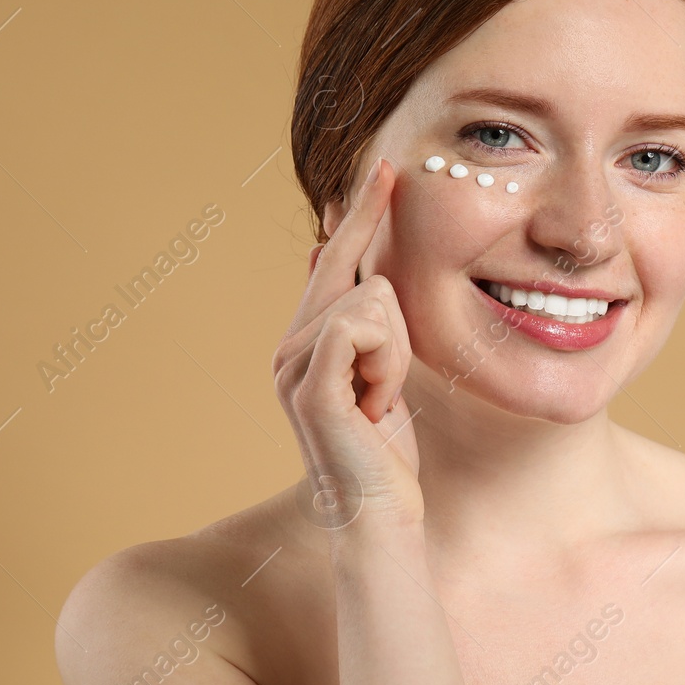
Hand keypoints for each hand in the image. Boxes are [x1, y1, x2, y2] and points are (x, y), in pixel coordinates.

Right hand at [272, 157, 421, 529]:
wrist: (379, 516)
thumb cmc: (386, 454)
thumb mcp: (384, 376)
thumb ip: (372, 327)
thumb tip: (366, 273)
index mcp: (305, 340)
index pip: (334, 260)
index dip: (360, 214)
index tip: (384, 168)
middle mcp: (288, 346)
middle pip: (362, 277)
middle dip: (393, 331)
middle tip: (381, 394)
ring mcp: (293, 365)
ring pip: (374, 301)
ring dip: (396, 357)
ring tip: (379, 407)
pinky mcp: (311, 384)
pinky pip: (362, 327)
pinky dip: (386, 365)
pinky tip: (375, 406)